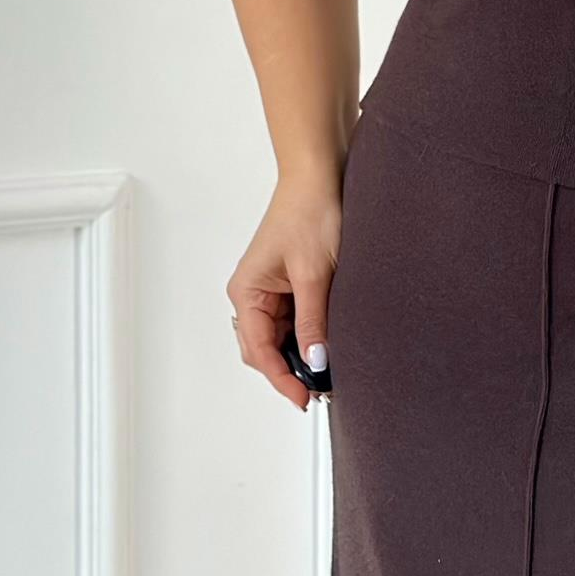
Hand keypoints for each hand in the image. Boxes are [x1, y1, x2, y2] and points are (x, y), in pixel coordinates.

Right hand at [226, 167, 343, 411]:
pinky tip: (328, 345)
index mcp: (246, 291)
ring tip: (328, 373)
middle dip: (290, 372)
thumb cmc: (310, 212)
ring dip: (300, 355)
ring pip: (279, 339)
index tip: (305, 399)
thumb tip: (315, 362)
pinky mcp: (287, 285)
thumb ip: (313, 321)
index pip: (259, 350)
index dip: (282, 379)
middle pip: (264, 350)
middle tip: (322, 391)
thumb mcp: (315, 273)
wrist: (320, 176)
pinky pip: (292, 322)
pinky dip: (308, 336)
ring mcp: (269, 290)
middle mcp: (251, 294)